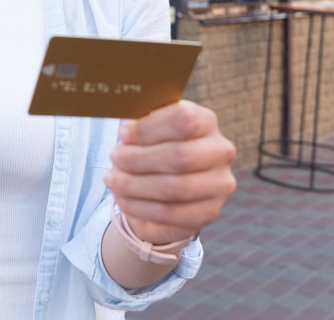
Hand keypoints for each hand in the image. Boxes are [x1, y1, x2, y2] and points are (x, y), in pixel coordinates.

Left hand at [104, 100, 236, 245]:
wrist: (166, 185)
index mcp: (206, 121)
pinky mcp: (208, 212)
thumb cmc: (154, 145)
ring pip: (174, 188)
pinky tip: (122, 198)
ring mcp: (219, 184)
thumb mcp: (150, 127)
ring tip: (112, 179)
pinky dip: (139, 207)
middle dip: (138, 159)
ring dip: (134, 185)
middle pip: (180, 156)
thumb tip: (126, 131)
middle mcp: (221, 152)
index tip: (123, 133)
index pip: (184, 119)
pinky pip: (170, 214)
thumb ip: (141, 123)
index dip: (149, 128)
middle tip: (114, 157)